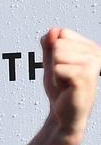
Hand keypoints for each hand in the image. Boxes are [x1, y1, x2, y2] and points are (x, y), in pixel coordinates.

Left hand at [41, 28, 100, 144]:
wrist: (62, 114)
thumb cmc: (60, 89)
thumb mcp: (50, 62)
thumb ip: (49, 44)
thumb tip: (53, 30)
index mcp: (90, 47)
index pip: (61, 33)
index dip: (54, 52)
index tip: (62, 67)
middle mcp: (96, 53)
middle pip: (58, 44)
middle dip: (54, 63)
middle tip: (63, 77)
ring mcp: (92, 64)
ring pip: (58, 55)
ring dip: (55, 72)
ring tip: (65, 82)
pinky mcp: (85, 76)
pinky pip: (58, 69)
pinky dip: (56, 79)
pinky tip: (66, 88)